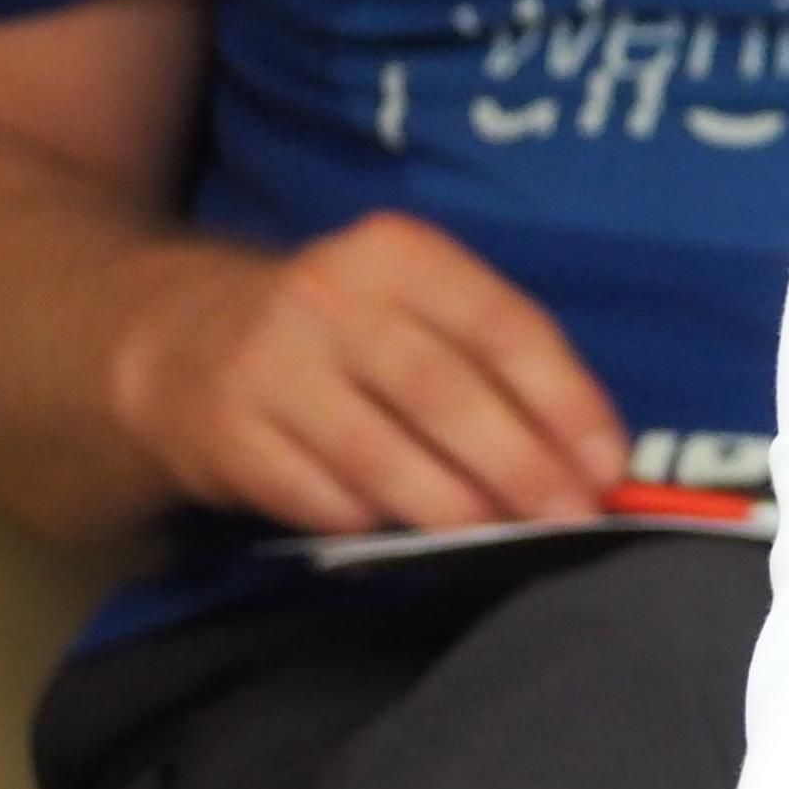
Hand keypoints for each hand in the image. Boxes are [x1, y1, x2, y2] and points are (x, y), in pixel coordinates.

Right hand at [103, 211, 626, 533]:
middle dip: (519, 464)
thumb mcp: (417, 307)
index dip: (564, 400)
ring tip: (500, 535)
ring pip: (379, 453)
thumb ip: (497, 362)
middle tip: (568, 516)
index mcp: (398, 253)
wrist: (180, 340)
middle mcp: (329, 298)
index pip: (502, 325)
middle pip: (443, 392)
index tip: (608, 464)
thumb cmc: (344, 332)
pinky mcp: (226, 435)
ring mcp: (269, 366)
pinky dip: (371, 520)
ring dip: (453, 505)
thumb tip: (586, 454)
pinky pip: (318, 496)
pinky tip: (399, 527)